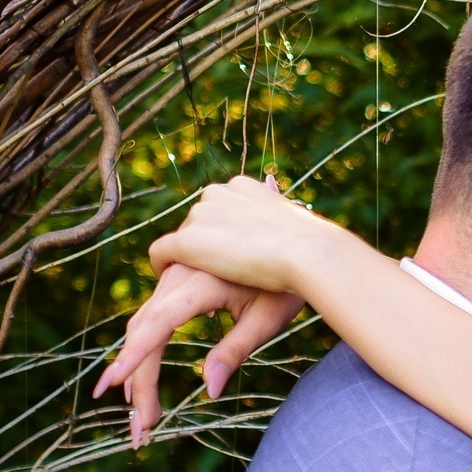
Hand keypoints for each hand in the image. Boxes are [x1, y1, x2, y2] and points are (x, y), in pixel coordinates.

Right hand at [94, 260, 303, 444]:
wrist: (294, 243)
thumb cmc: (285, 285)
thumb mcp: (266, 319)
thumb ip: (234, 352)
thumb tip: (208, 391)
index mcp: (201, 282)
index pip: (158, 323)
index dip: (134, 355)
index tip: (112, 384)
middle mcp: (179, 273)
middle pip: (145, 332)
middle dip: (138, 383)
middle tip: (141, 431)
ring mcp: (174, 273)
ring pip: (143, 325)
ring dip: (138, 370)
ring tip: (141, 418)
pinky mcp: (176, 278)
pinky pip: (152, 315)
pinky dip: (145, 348)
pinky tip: (141, 383)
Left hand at [147, 173, 337, 291]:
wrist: (307, 252)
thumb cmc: (310, 245)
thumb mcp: (291, 221)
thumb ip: (274, 212)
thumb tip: (273, 194)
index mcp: (243, 186)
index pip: (219, 210)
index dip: (222, 235)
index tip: (232, 256)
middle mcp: (217, 193)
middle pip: (198, 223)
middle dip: (205, 247)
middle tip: (218, 276)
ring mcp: (201, 216)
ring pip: (183, 239)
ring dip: (190, 259)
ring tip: (201, 284)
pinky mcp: (188, 241)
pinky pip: (161, 252)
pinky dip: (162, 267)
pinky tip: (170, 283)